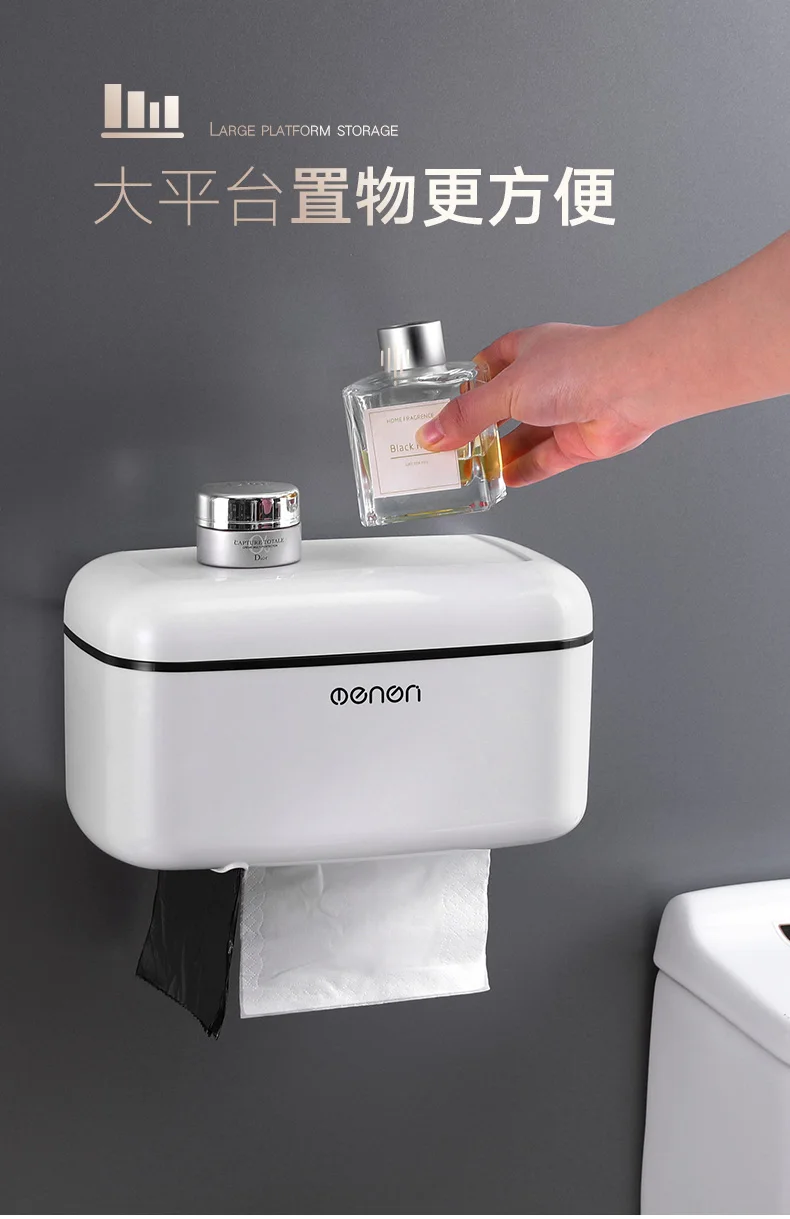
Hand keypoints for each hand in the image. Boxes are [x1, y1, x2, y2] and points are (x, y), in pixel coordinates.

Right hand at [415, 323, 656, 485]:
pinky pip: (543, 460)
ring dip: (498, 454)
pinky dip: (523, 470)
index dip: (466, 387)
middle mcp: (547, 379)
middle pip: (503, 408)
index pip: (488, 366)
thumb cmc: (582, 366)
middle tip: (451, 446)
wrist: (633, 387)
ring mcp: (564, 411)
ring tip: (470, 469)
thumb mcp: (506, 389)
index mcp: (528, 349)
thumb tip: (433, 432)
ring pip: (522, 437)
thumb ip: (466, 415)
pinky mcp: (578, 441)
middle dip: (479, 428)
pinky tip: (504, 479)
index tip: (444, 408)